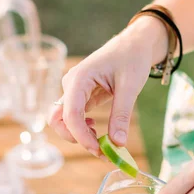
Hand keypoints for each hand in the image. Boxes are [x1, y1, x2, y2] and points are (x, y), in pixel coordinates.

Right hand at [49, 17, 166, 154]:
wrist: (135, 44)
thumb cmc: (132, 58)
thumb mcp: (130, 86)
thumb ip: (121, 115)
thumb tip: (118, 144)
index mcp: (79, 78)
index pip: (70, 113)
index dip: (81, 135)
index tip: (98, 150)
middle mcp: (71, 85)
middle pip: (58, 119)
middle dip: (75, 138)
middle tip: (100, 150)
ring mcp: (73, 91)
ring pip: (64, 121)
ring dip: (78, 136)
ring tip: (101, 142)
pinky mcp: (80, 97)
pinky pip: (75, 118)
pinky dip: (84, 130)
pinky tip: (98, 131)